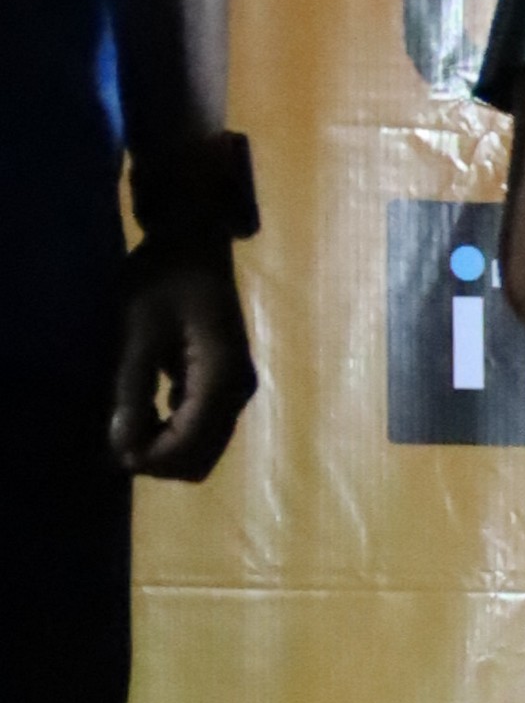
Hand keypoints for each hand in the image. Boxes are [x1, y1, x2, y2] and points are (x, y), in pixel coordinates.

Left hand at [110, 240, 256, 479]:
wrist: (194, 242)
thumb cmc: (163, 277)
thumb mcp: (138, 330)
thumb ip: (133, 388)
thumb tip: (122, 446)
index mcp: (221, 376)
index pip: (190, 444)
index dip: (150, 458)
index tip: (110, 450)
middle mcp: (237, 391)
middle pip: (201, 459)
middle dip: (158, 460)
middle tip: (115, 440)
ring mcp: (235, 389)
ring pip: (203, 449)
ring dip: (164, 449)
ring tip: (125, 426)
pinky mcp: (224, 383)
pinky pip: (202, 430)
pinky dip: (172, 434)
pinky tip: (142, 413)